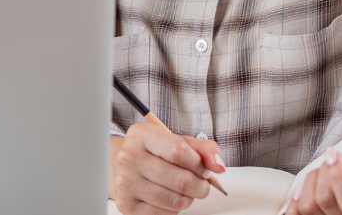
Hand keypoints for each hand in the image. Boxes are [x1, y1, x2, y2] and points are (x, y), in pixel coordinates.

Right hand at [111, 121, 226, 214]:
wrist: (123, 166)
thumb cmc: (154, 152)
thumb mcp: (178, 141)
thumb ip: (203, 149)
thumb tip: (218, 166)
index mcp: (142, 135)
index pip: (179, 151)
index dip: (199, 164)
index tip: (205, 169)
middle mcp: (129, 158)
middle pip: (180, 180)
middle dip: (200, 186)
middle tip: (201, 184)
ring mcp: (126, 183)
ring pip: (175, 201)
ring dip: (188, 198)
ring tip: (185, 190)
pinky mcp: (127, 204)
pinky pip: (164, 214)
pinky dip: (174, 209)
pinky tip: (169, 196)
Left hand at [284, 148, 341, 214]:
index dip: (338, 176)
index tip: (338, 154)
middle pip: (325, 201)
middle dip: (326, 171)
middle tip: (337, 157)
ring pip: (309, 206)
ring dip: (313, 179)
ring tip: (328, 169)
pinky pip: (298, 212)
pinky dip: (299, 194)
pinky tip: (312, 183)